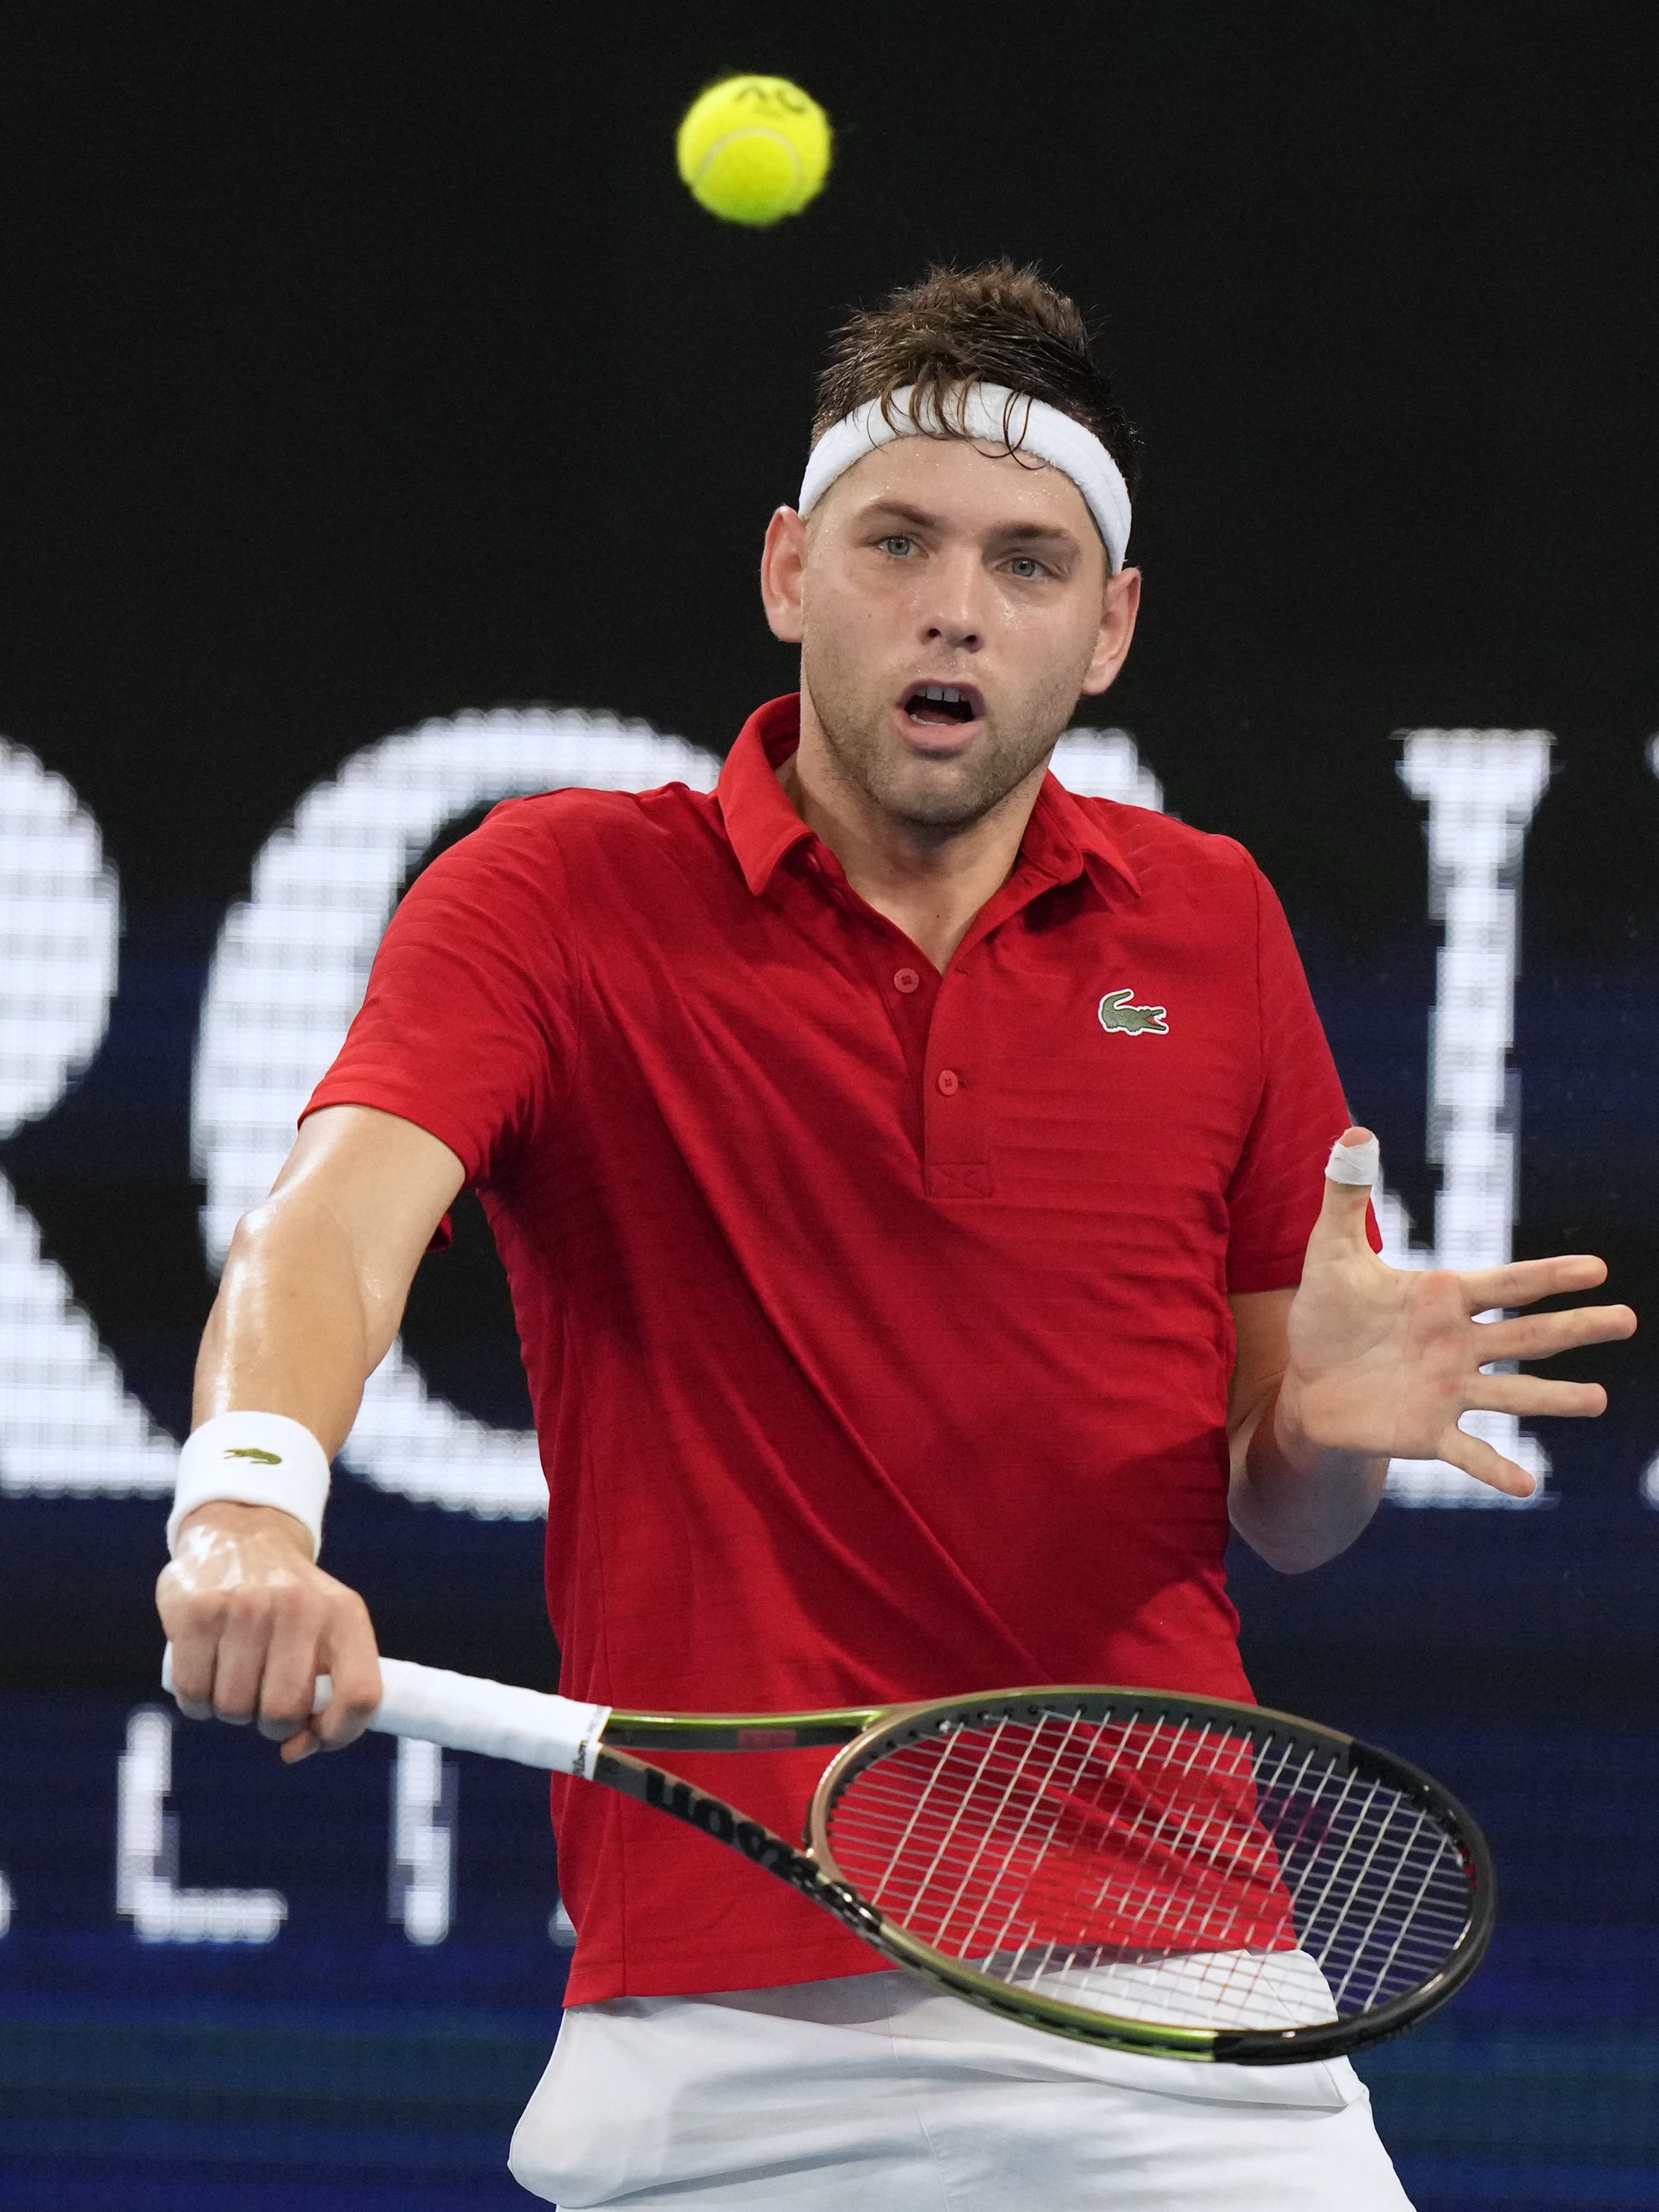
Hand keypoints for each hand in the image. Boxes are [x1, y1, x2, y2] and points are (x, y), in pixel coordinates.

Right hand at [156, 1502, 381, 1761]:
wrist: (241, 1535)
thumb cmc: (291, 1605)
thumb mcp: (327, 1630)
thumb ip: (326, 1694)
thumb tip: (294, 1750)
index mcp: (344, 1614)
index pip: (361, 1695)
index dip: (338, 1734)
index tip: (311, 1737)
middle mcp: (299, 1605)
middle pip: (285, 1712)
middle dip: (270, 1723)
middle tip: (263, 1698)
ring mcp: (245, 1605)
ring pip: (234, 1708)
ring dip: (230, 1709)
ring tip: (235, 1674)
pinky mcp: (196, 1610)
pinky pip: (192, 1693)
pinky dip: (196, 1700)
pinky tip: (205, 1671)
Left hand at [1277, 1129, 1637, 1495]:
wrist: (1304, 1381)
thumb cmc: (1326, 1313)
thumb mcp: (1330, 1251)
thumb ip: (1346, 1195)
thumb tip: (1354, 1129)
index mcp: (1444, 1297)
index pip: (1507, 1282)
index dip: (1551, 1275)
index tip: (1597, 1269)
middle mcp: (1459, 1345)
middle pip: (1529, 1334)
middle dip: (1577, 1327)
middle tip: (1629, 1320)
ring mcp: (1450, 1390)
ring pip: (1514, 1394)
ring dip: (1555, 1399)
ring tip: (1599, 1401)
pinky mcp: (1429, 1433)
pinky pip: (1471, 1453)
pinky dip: (1499, 1468)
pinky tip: (1529, 1486)